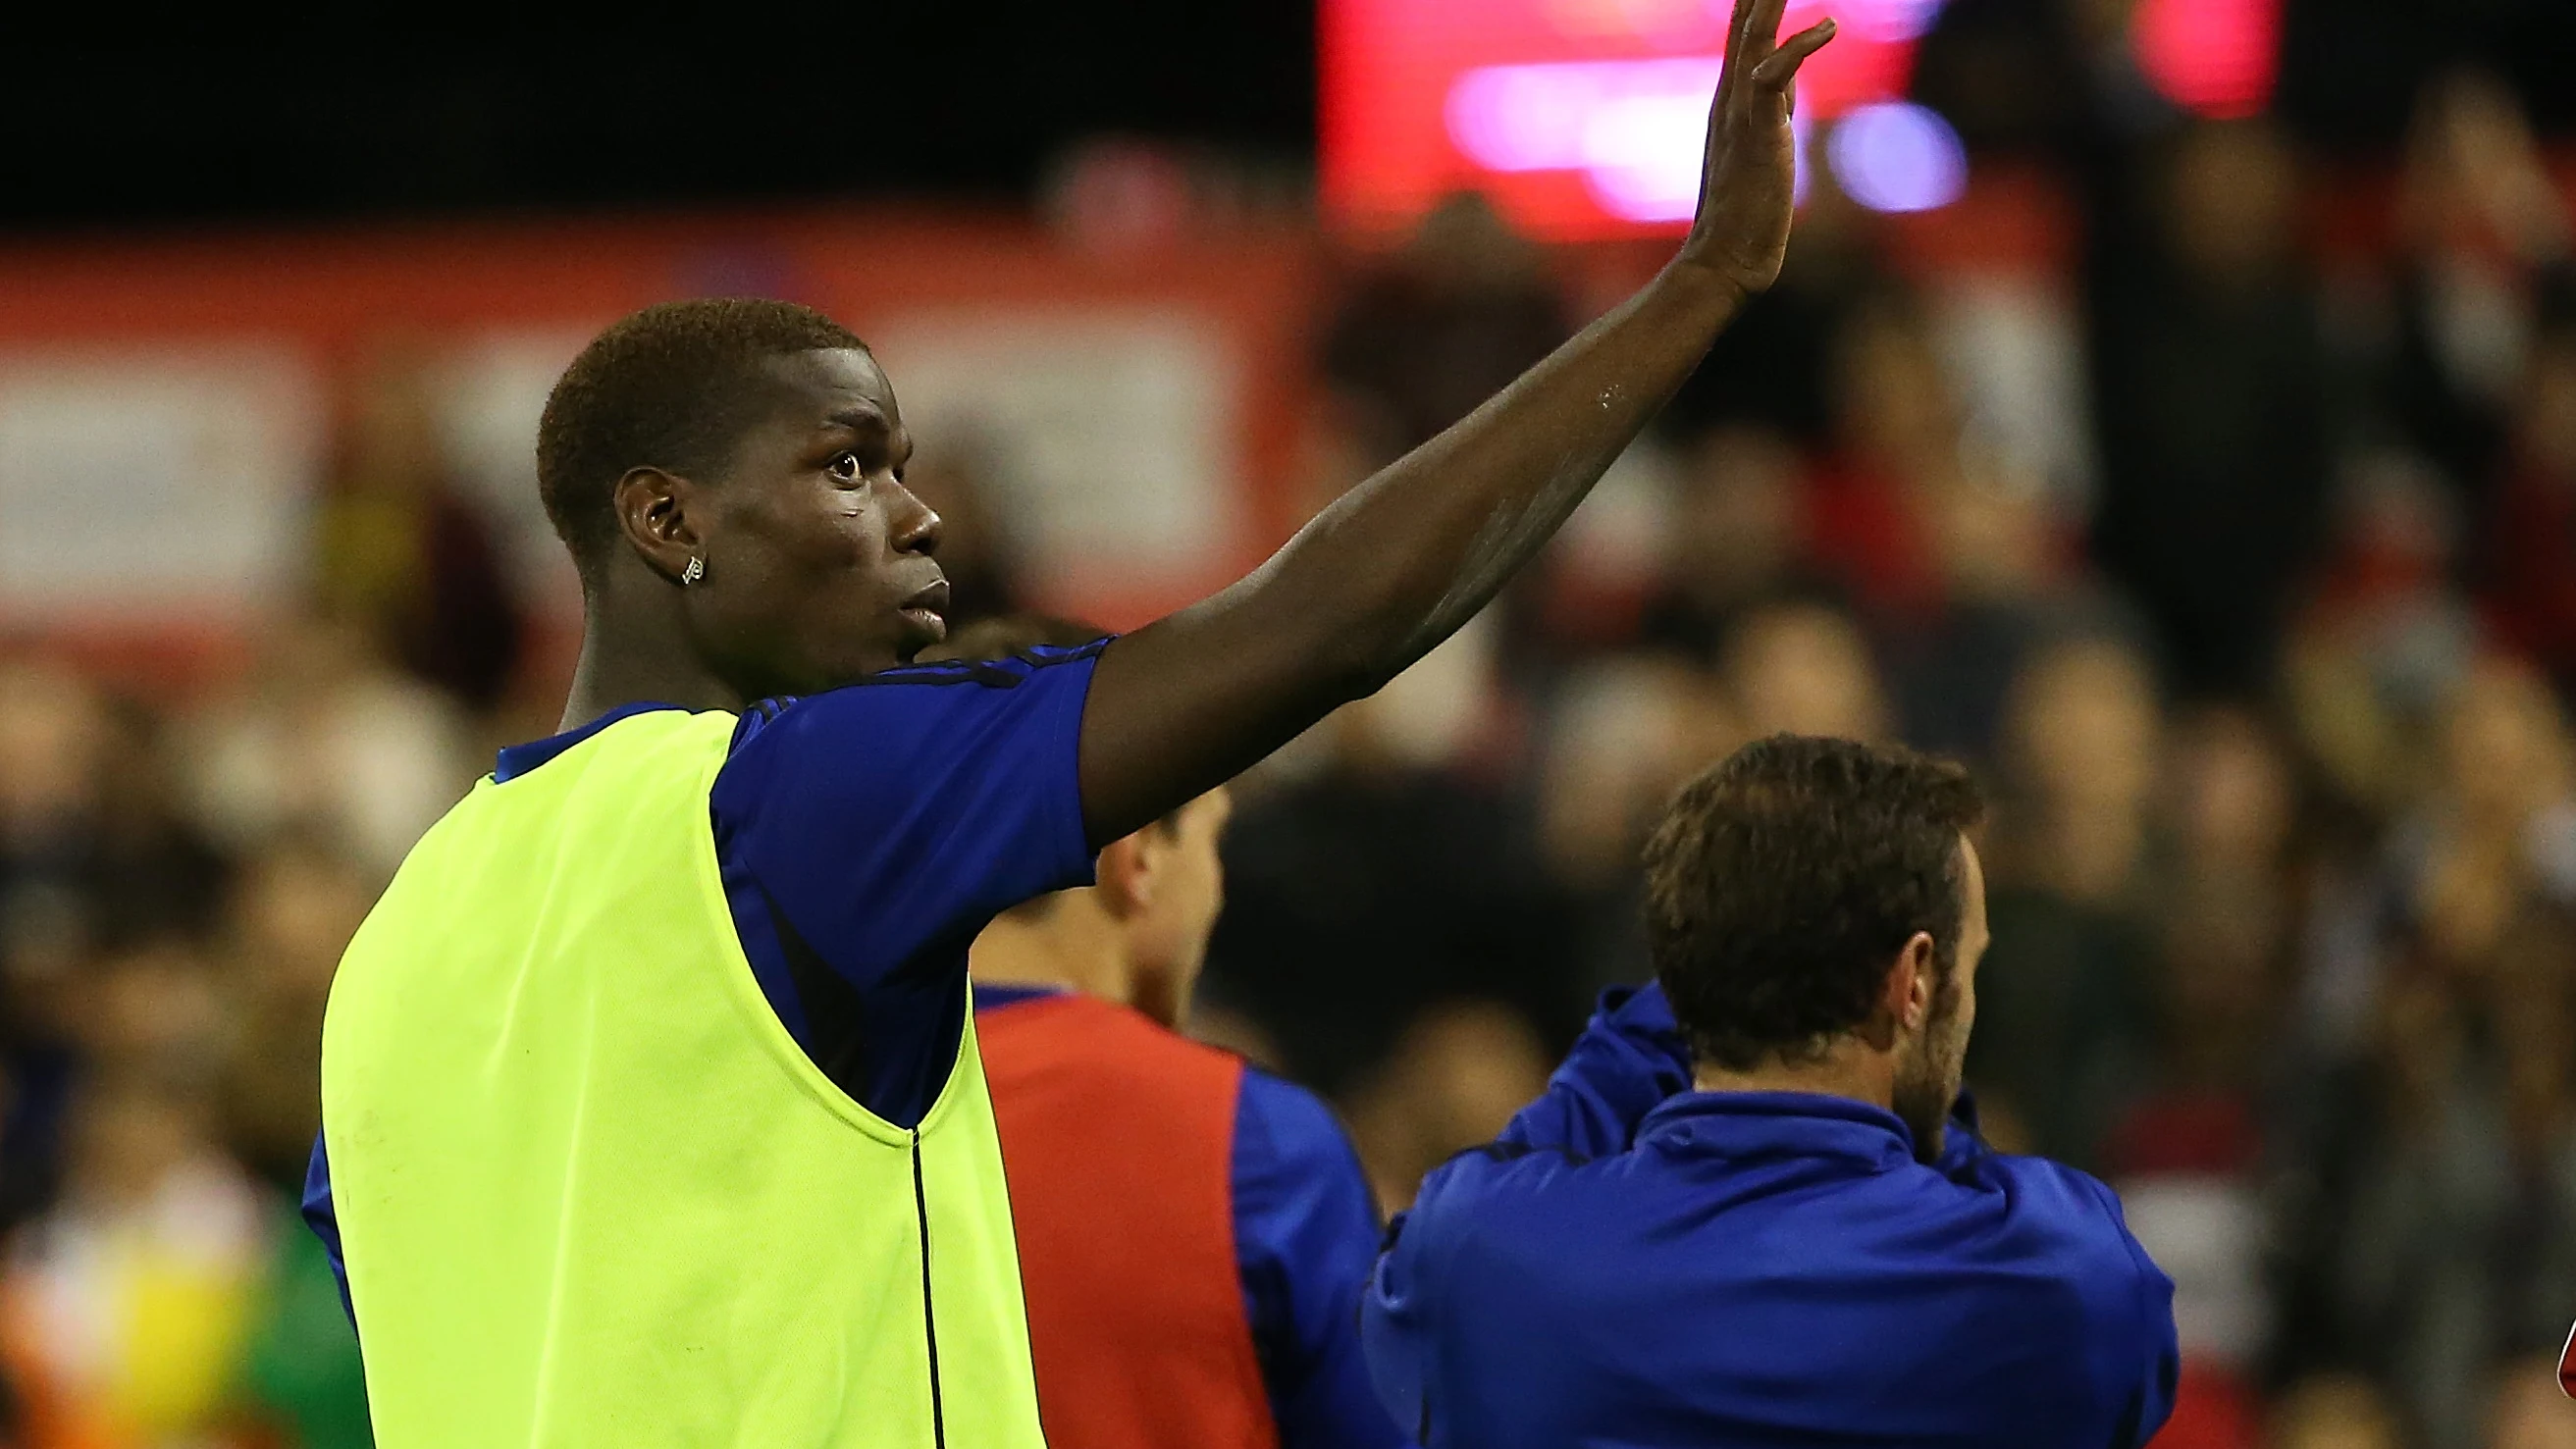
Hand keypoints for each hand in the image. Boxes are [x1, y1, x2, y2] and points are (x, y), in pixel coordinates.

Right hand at [1678, 0, 1835, 295]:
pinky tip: (1828, 25)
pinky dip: (1799, 45)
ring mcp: (1739, 112)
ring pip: (1754, 36)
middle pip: (1743, 23)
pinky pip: (1773, 74)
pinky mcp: (1757, 130)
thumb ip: (1770, 112)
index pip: (1741, 32)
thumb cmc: (1743, 216)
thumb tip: (1784, 91)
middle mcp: (1728, 97)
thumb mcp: (1760, 147)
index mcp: (1729, 99)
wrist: (1725, 258)